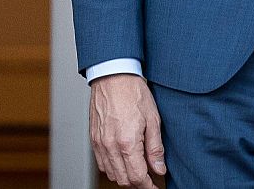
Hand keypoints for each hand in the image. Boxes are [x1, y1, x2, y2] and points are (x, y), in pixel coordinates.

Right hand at [89, 73, 165, 187]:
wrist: (113, 75)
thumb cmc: (133, 92)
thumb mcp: (153, 119)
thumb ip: (155, 148)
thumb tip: (159, 168)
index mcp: (127, 143)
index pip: (137, 178)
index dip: (148, 187)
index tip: (155, 187)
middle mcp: (110, 146)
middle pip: (123, 180)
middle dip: (137, 184)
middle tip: (149, 178)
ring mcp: (99, 143)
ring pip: (111, 174)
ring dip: (125, 176)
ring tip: (138, 169)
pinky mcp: (94, 139)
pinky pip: (101, 163)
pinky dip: (112, 168)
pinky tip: (123, 160)